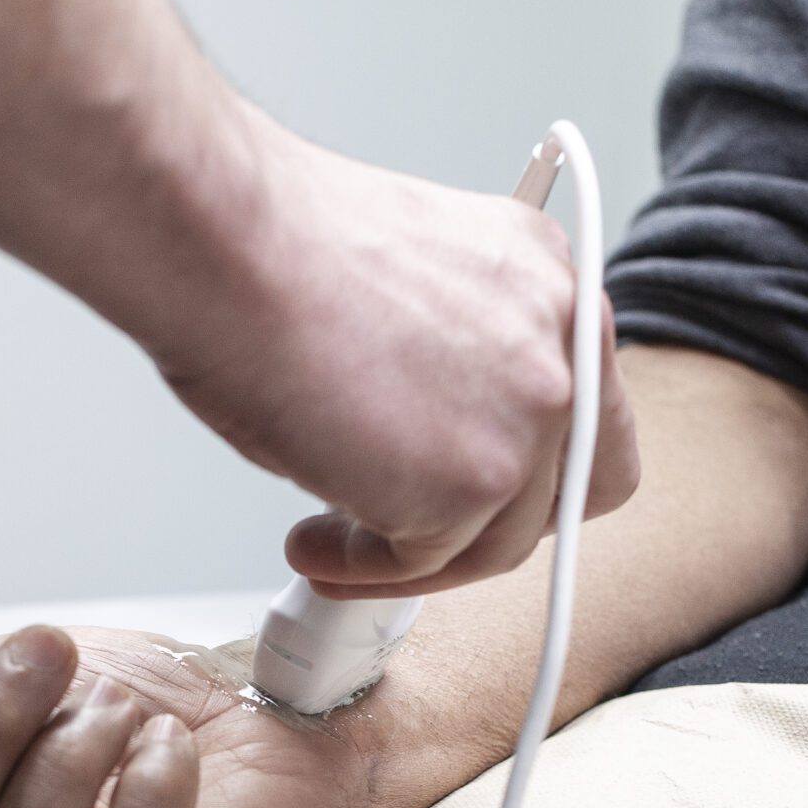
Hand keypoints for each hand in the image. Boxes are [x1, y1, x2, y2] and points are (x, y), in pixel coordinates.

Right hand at [152, 112, 638, 596]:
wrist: (225, 241)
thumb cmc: (271, 246)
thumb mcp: (405, 282)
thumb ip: (451, 356)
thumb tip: (419, 434)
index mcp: (546, 277)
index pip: (581, 404)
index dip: (524, 462)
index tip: (463, 485)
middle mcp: (562, 342)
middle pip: (567, 485)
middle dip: (488, 526)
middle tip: (414, 533)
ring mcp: (529, 418)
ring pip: (498, 538)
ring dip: (414, 557)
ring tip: (331, 543)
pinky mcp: (472, 484)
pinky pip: (425, 561)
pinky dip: (365, 567)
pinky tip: (313, 543)